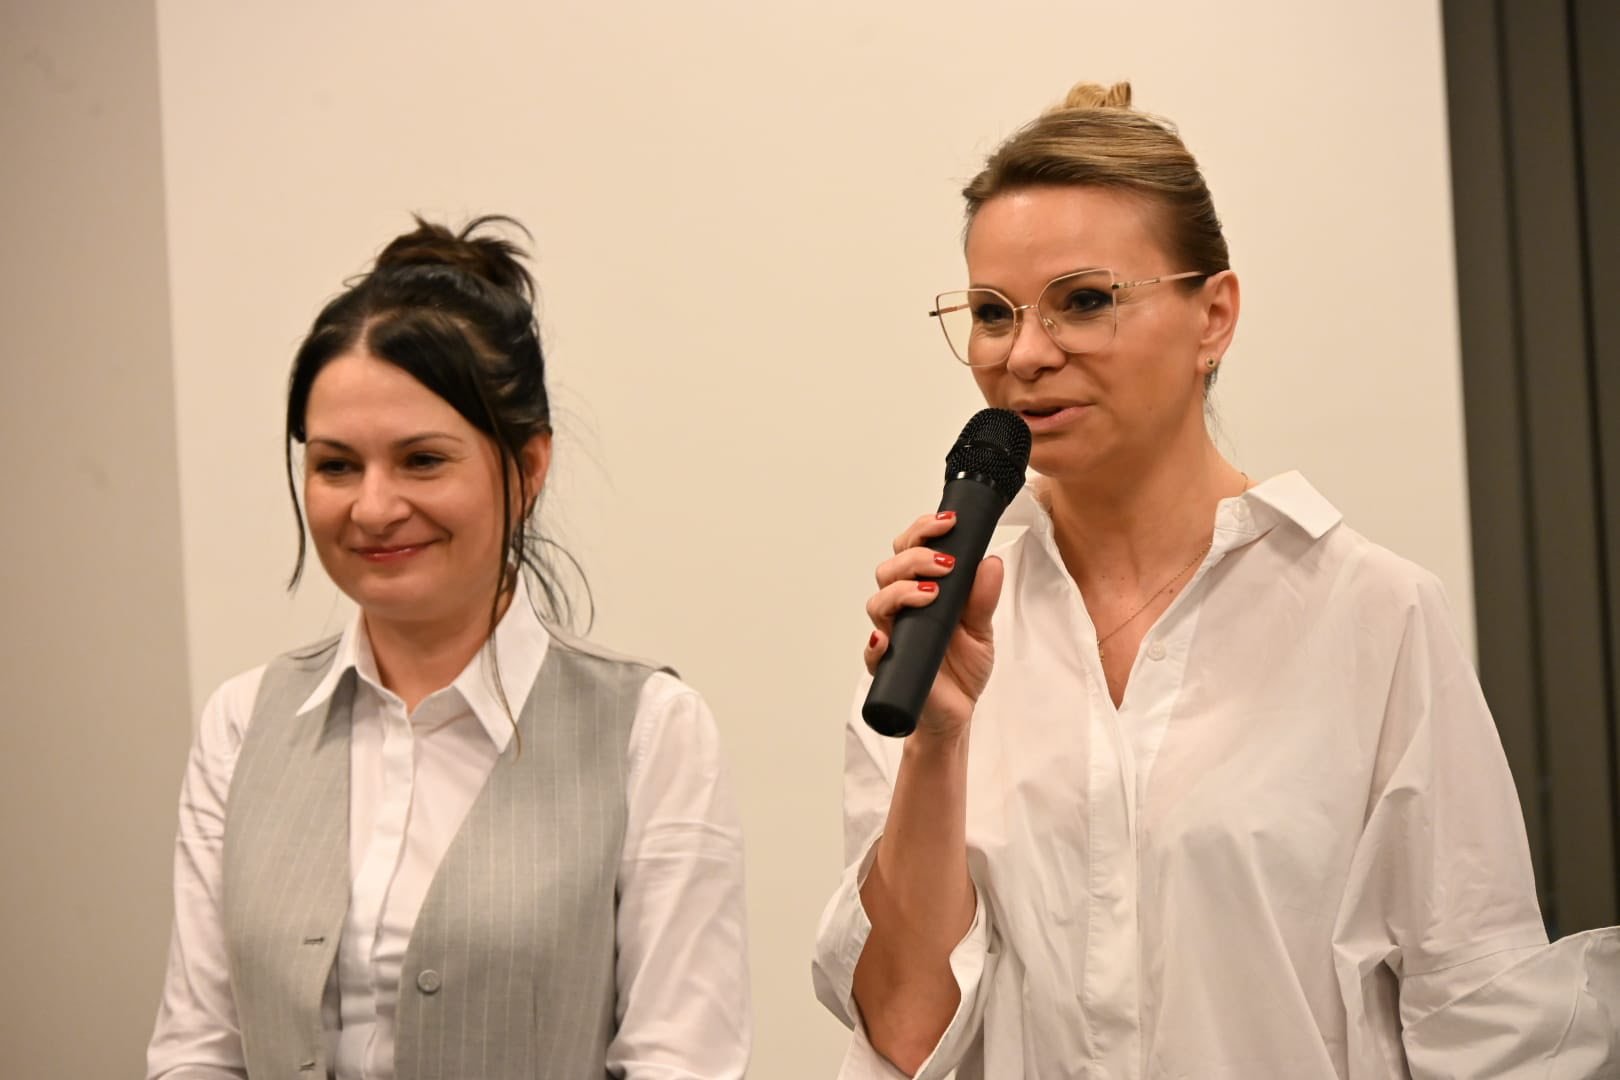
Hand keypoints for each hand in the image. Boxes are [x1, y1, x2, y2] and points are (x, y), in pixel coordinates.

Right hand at [862, 511, 1003, 738]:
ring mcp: (892, 635)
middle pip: (889, 569)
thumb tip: (990, 562)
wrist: (955, 713)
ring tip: (930, 594)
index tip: (947, 524)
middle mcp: (902, 610)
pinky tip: (887, 639)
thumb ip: (984, 598)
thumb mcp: (981, 630)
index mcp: (922, 592)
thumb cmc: (961, 669)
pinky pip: (871, 652)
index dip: (922, 531)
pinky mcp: (887, 666)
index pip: (910, 550)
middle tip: (945, 563)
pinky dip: (876, 643)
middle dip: (914, 557)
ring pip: (878, 602)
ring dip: (901, 591)